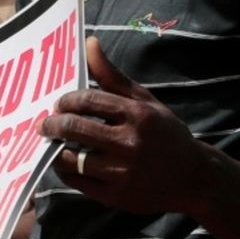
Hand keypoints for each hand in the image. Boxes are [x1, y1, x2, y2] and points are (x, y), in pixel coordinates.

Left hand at [39, 38, 208, 215]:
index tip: (61, 104)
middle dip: (52, 123)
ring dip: (56, 148)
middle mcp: (129, 142)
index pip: (88, 100)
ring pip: (70, 158)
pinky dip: (65, 170)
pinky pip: (76, 181)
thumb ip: (114, 77)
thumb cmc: (166, 134)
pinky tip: (67, 162)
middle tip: (47, 123)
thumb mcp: (146, 102)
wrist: (192, 178)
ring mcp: (121, 171)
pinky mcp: (114, 195)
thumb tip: (89, 43)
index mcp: (138, 114)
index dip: (67, 100)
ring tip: (56, 143)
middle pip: (74, 127)